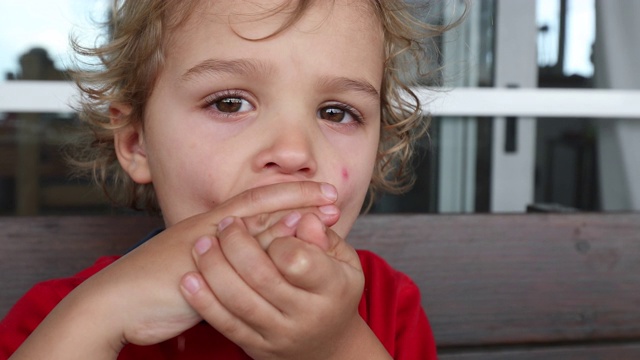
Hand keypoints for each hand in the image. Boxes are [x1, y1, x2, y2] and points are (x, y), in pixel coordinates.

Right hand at [12, 182, 339, 358]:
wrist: (114, 303)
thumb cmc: (150, 287)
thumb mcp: (188, 265)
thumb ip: (216, 257)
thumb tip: (237, 254)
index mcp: (207, 225)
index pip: (254, 200)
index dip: (287, 193)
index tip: (317, 192)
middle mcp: (211, 229)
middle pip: (263, 206)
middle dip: (300, 198)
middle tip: (334, 194)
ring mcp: (208, 246)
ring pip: (259, 225)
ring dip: (295, 216)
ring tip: (328, 212)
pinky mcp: (205, 268)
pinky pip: (246, 253)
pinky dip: (273, 244)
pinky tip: (297, 241)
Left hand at [180, 213, 368, 359]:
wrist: (328, 347)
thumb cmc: (334, 290)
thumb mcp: (344, 262)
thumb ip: (324, 237)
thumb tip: (303, 215)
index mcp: (333, 288)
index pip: (298, 259)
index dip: (277, 235)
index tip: (267, 219)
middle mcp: (306, 315)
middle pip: (262, 277)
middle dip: (236, 245)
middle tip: (226, 224)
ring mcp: (279, 334)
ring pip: (239, 301)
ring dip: (214, 269)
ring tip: (202, 245)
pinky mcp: (257, 347)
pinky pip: (225, 325)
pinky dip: (204, 301)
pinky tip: (190, 279)